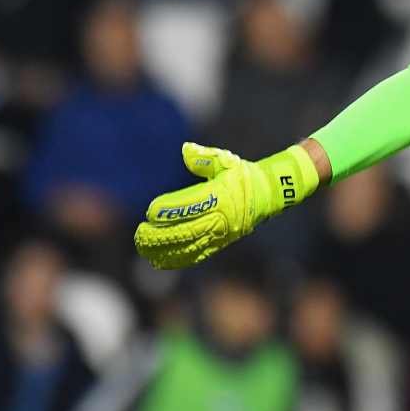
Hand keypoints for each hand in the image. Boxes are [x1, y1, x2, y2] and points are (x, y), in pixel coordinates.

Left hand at [134, 142, 317, 268]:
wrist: (269, 195)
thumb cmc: (243, 175)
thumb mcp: (227, 161)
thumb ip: (205, 157)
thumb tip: (185, 149)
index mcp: (221, 196)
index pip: (191, 205)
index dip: (169, 209)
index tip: (151, 211)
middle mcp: (221, 217)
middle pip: (186, 230)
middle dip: (160, 234)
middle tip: (140, 234)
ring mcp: (221, 233)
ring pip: (189, 246)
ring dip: (164, 249)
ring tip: (143, 248)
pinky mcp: (221, 243)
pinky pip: (197, 254)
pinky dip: (177, 259)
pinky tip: (160, 261)